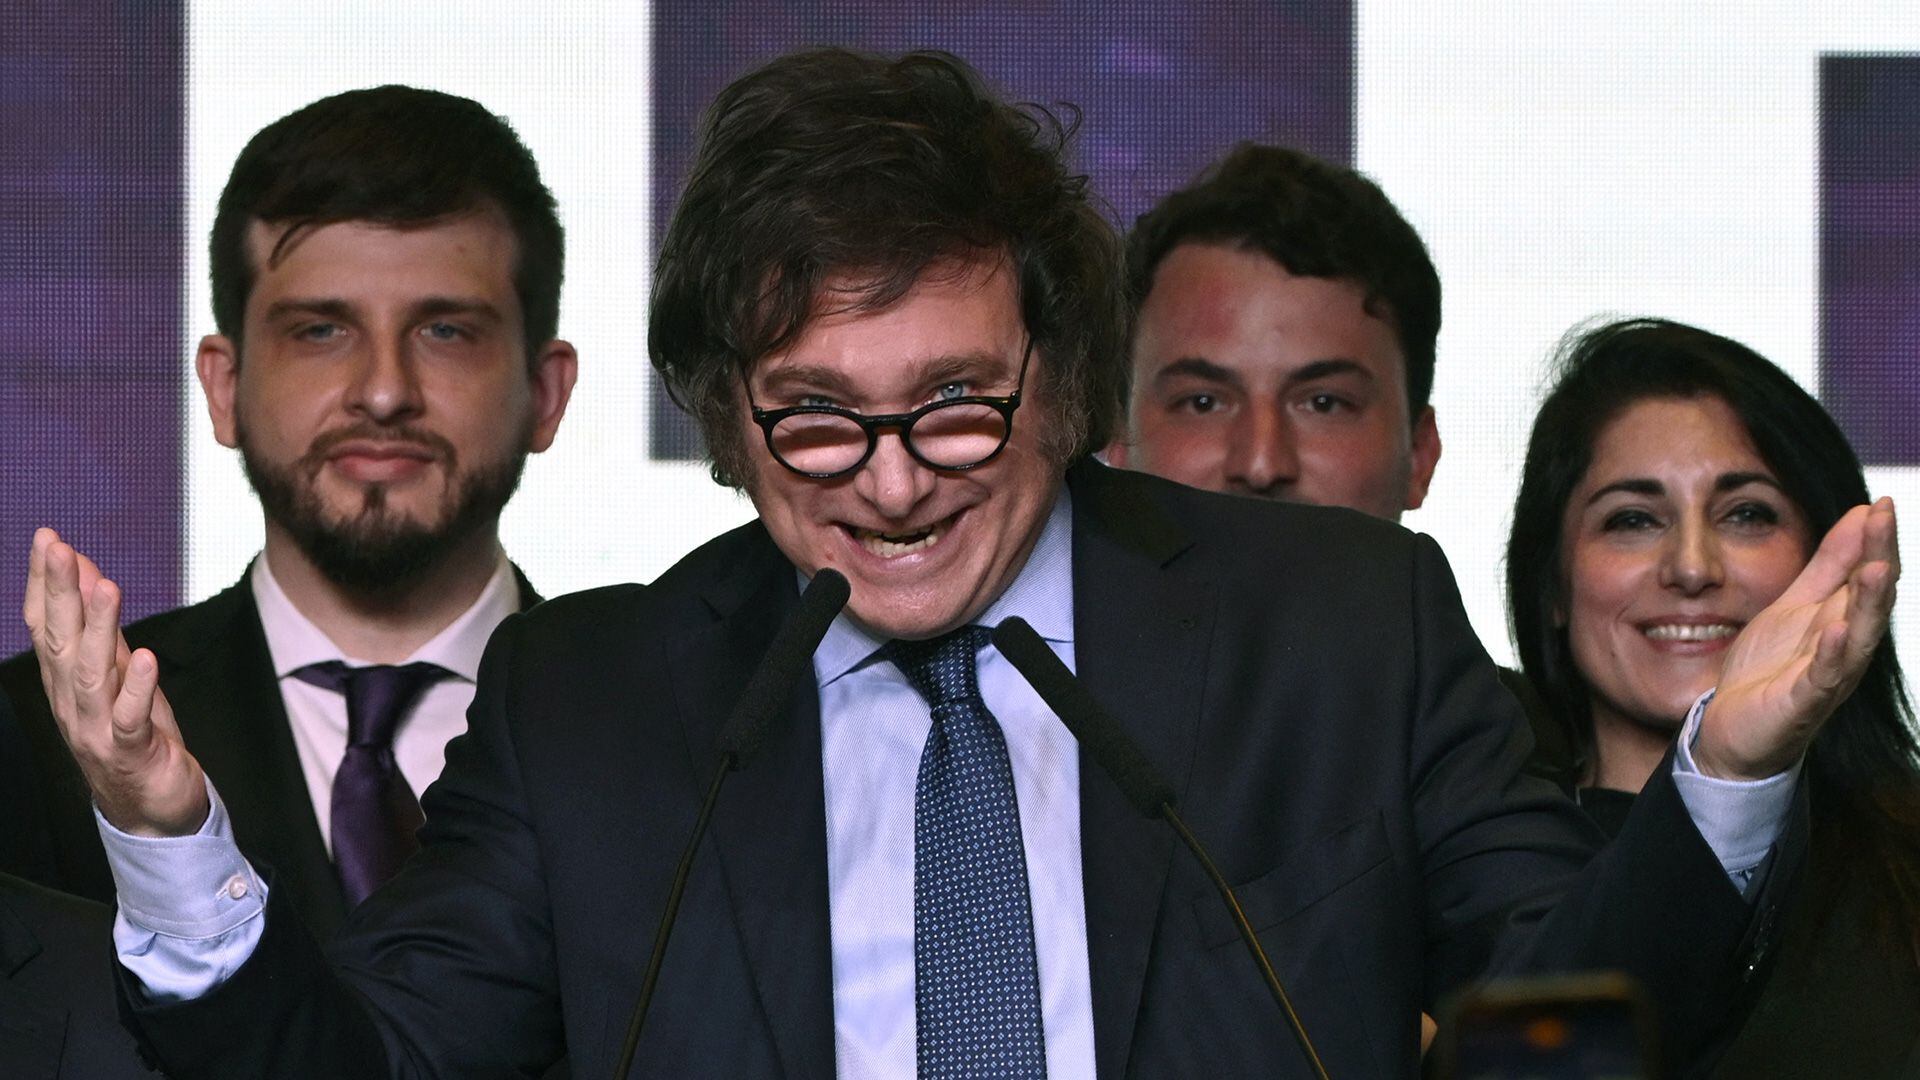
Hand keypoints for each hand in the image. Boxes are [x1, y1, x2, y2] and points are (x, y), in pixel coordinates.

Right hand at [23, 528, 208, 835]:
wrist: (152, 808)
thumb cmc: (134, 733)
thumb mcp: (117, 673)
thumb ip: (101, 627)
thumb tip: (87, 572)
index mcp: (64, 682)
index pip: (45, 626)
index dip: (43, 583)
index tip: (47, 539)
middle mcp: (70, 703)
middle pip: (59, 642)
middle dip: (58, 593)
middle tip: (59, 548)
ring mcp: (96, 729)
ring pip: (90, 674)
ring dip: (98, 628)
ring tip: (106, 587)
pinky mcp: (130, 751)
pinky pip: (129, 717)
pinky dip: (135, 686)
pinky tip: (143, 656)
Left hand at [1696, 498, 1898, 780]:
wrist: (1732, 729)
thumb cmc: (1770, 668)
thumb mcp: (1796, 604)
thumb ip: (1828, 565)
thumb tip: (1862, 514)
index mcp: (1842, 620)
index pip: (1867, 575)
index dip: (1876, 540)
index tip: (1881, 503)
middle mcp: (1845, 647)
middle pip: (1870, 600)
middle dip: (1880, 559)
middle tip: (1885, 519)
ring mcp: (1826, 676)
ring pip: (1858, 637)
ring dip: (1868, 602)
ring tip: (1876, 569)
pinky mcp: (1801, 703)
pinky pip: (1823, 677)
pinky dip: (1833, 654)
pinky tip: (1837, 629)